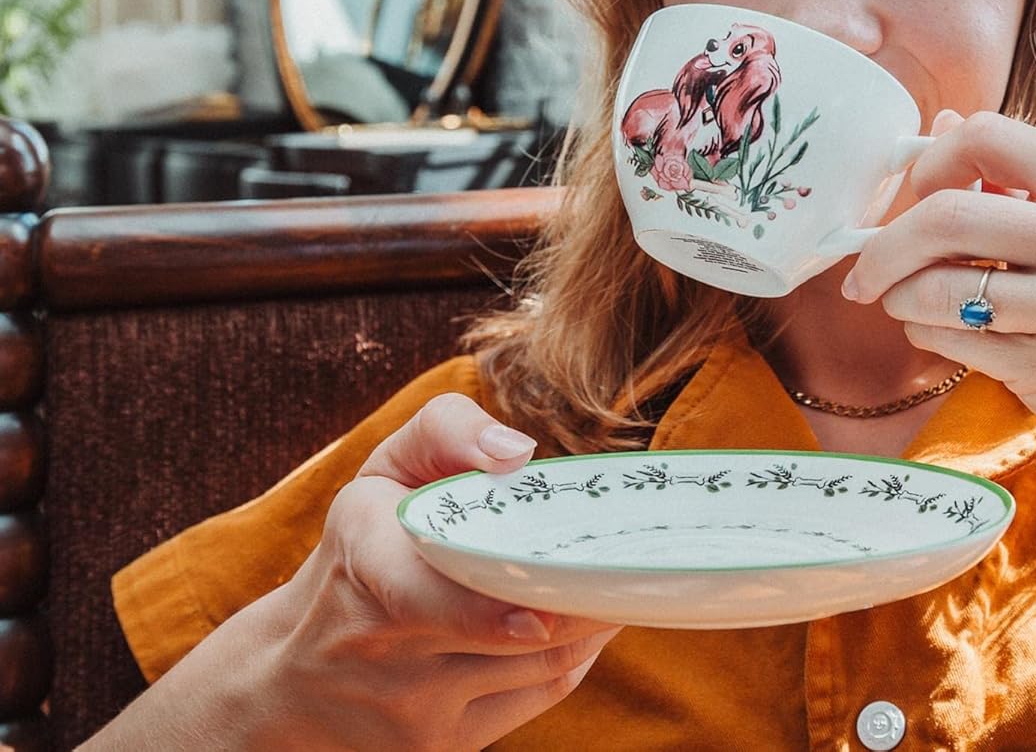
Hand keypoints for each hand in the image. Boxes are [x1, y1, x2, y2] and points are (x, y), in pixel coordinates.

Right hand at [260, 393, 620, 748]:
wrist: (289, 676)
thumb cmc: (358, 554)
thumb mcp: (382, 472)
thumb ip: (448, 432)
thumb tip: (516, 452)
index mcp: (366, 561)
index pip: (418, 595)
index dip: (485, 612)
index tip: (539, 612)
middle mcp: (383, 645)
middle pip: (509, 635)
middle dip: (579, 600)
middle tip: (629, 561)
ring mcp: (412, 708)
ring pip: (537, 666)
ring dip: (590, 624)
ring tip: (619, 581)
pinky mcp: (438, 750)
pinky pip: (537, 698)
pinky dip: (574, 658)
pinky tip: (587, 623)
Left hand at [842, 110, 1035, 513]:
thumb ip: (1026, 182)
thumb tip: (944, 124)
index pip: (988, 136)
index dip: (932, 164)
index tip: (915, 198)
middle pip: (946, 212)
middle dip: (885, 246)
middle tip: (864, 271)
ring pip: (938, 284)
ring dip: (899, 297)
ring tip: (902, 305)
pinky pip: (954, 338)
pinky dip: (927, 335)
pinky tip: (938, 335)